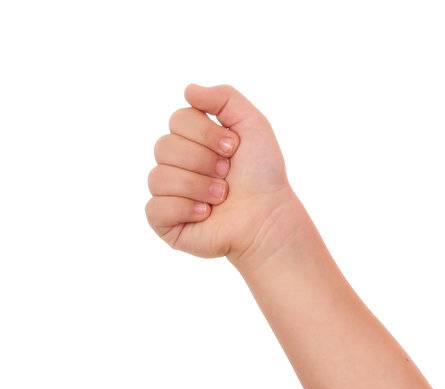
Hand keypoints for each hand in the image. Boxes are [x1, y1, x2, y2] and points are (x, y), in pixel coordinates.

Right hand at [145, 83, 301, 265]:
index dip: (207, 133)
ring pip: (159, 177)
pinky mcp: (165, 222)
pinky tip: (207, 214)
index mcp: (191, 140)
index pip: (178, 120)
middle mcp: (176, 163)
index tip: (233, 148)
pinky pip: (155, 208)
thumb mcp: (253, 125)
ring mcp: (168, 193)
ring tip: (223, 196)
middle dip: (204, 161)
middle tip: (228, 174)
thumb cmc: (263, 175)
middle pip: (164, 146)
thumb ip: (225, 98)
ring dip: (199, 186)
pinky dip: (185, 209)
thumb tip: (188, 90)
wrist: (269, 217)